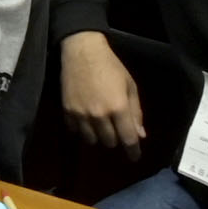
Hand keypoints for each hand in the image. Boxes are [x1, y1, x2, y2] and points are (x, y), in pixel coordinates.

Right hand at [60, 29, 146, 149]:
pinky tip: (85, 119)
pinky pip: (75, 131)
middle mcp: (99, 115)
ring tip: (100, 124)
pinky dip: (82, 129)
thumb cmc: (111, 66)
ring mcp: (81, 114)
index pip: (128, 139)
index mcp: (118, 108)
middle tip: (115, 128)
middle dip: (115, 138)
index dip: (133, 151)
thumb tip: (140, 135)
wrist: (82, 51)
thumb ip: (135, 112)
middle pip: (109, 142)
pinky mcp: (67, 111)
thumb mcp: (130, 86)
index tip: (134, 157)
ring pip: (91, 140)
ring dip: (98, 136)